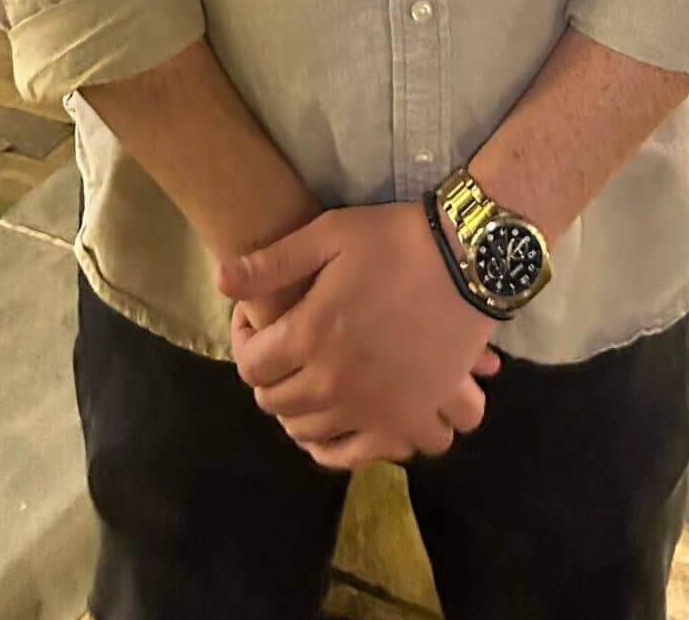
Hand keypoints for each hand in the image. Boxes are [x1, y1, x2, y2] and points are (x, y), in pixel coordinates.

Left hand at [215, 201, 503, 471]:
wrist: (467, 259)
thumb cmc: (394, 241)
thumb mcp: (329, 233)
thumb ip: (273, 262)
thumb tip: (221, 281)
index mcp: (310, 336)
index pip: (252, 367)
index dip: (244, 345)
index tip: (254, 325)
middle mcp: (335, 384)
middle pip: (279, 405)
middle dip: (270, 379)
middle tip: (282, 351)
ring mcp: (374, 410)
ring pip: (316, 435)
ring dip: (303, 415)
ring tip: (311, 384)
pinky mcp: (412, 421)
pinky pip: (371, 456)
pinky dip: (351, 448)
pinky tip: (349, 426)